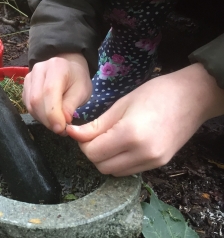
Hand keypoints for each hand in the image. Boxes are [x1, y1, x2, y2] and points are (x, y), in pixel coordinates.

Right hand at [22, 53, 91, 134]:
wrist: (68, 68)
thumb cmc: (77, 79)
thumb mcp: (82, 91)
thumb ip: (71, 105)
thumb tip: (63, 121)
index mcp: (56, 67)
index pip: (49, 92)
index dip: (53, 113)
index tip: (61, 128)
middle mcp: (39, 70)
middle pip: (36, 99)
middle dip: (47, 119)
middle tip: (59, 129)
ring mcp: (29, 77)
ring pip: (30, 104)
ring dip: (42, 119)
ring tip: (55, 124)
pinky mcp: (25, 86)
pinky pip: (27, 104)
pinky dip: (37, 115)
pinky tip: (48, 118)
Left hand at [66, 63, 223, 175]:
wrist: (192, 96)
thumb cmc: (155, 93)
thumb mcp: (120, 105)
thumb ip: (95, 125)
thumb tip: (72, 134)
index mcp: (130, 135)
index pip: (93, 152)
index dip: (83, 143)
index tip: (82, 132)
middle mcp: (142, 153)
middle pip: (101, 166)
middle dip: (92, 152)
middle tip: (94, 135)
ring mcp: (153, 161)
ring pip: (114, 172)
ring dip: (105, 159)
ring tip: (109, 139)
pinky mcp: (159, 164)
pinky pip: (129, 170)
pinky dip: (120, 162)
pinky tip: (123, 145)